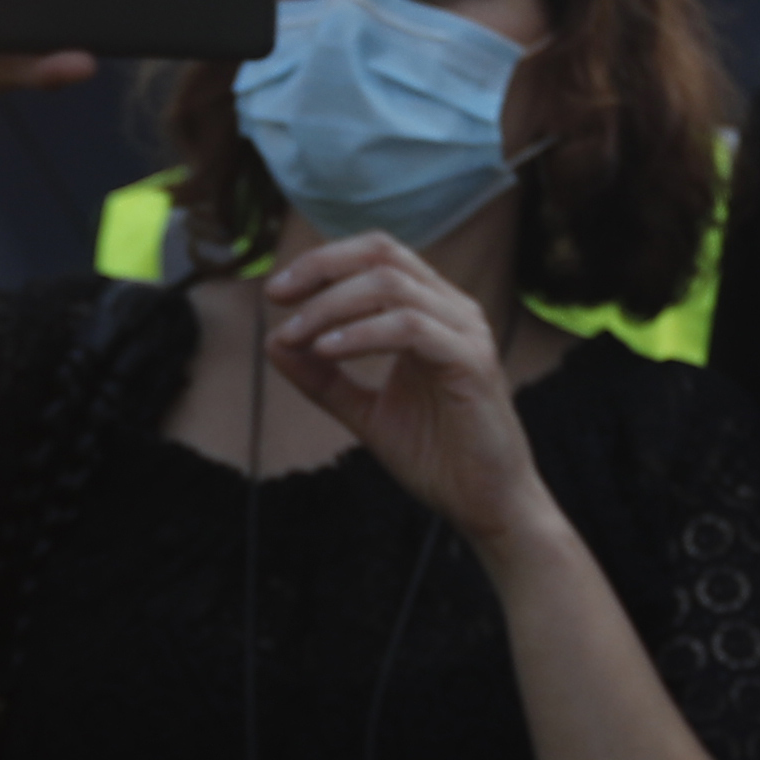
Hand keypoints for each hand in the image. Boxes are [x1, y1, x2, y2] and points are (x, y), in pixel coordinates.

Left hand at [260, 233, 548, 544]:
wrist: (486, 505)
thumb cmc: (437, 456)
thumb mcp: (365, 412)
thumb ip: (323, 378)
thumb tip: (273, 342)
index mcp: (432, 311)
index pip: (376, 255)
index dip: (323, 262)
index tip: (276, 295)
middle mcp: (453, 310)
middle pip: (382, 254)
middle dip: (321, 267)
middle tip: (277, 298)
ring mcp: (466, 333)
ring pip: (391, 286)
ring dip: (331, 306)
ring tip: (294, 335)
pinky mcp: (472, 363)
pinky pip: (408, 329)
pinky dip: (361, 334)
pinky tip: (326, 351)